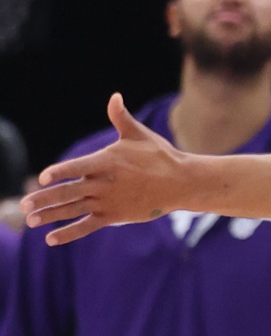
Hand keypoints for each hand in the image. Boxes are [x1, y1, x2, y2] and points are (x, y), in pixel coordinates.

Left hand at [23, 94, 197, 244]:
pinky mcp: (115, 216)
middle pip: (70, 192)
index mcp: (110, 161)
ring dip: (51, 215)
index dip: (61, 171)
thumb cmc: (160, 156)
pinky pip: (87, 226)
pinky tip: (51, 239)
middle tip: (24, 204)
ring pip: (74, 210)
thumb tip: (114, 96)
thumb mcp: (139, 135)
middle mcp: (106, 183)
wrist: (181, 182)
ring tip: (30, 220)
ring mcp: (110, 201)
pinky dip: (69, 234)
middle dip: (45, 198)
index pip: (79, 167)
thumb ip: (120, 117)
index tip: (43, 178)